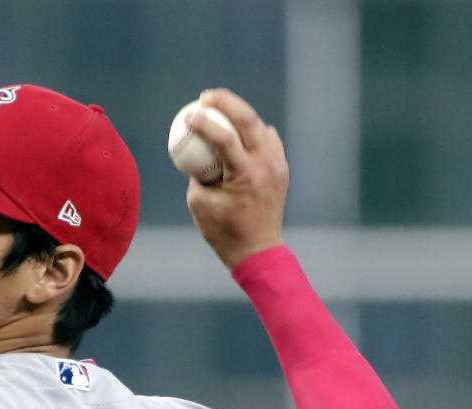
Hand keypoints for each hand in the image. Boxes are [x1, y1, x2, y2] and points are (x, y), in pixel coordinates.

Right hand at [183, 88, 288, 268]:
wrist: (257, 250)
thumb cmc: (223, 232)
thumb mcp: (199, 205)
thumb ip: (197, 175)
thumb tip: (195, 153)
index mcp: (244, 175)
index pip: (223, 137)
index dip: (204, 122)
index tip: (189, 115)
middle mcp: (265, 164)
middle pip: (248, 119)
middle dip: (226, 102)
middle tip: (206, 97)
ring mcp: (278, 165)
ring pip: (260, 127)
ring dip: (240, 115)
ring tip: (222, 111)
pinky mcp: (282, 169)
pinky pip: (269, 140)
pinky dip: (253, 133)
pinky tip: (240, 133)